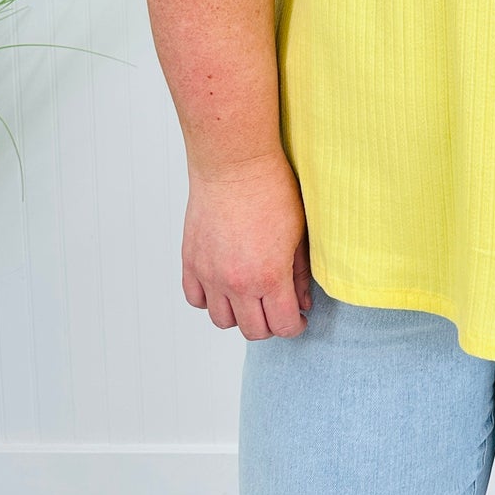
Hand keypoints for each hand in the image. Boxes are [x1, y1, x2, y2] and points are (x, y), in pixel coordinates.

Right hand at [180, 159, 313, 339]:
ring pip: (222, 321)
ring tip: (251, 297)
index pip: (283, 326)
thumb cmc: (271, 190)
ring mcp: (210, 274)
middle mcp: (236, 282)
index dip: (295, 326)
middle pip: (253, 331)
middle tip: (277, 308)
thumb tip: (303, 302)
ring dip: (239, 315)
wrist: (234, 164)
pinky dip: (209, 299)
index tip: (298, 318)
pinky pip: (195, 299)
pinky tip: (224, 286)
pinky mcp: (191, 261)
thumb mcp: (298, 234)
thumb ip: (301, 274)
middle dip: (270, 325)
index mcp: (269, 276)